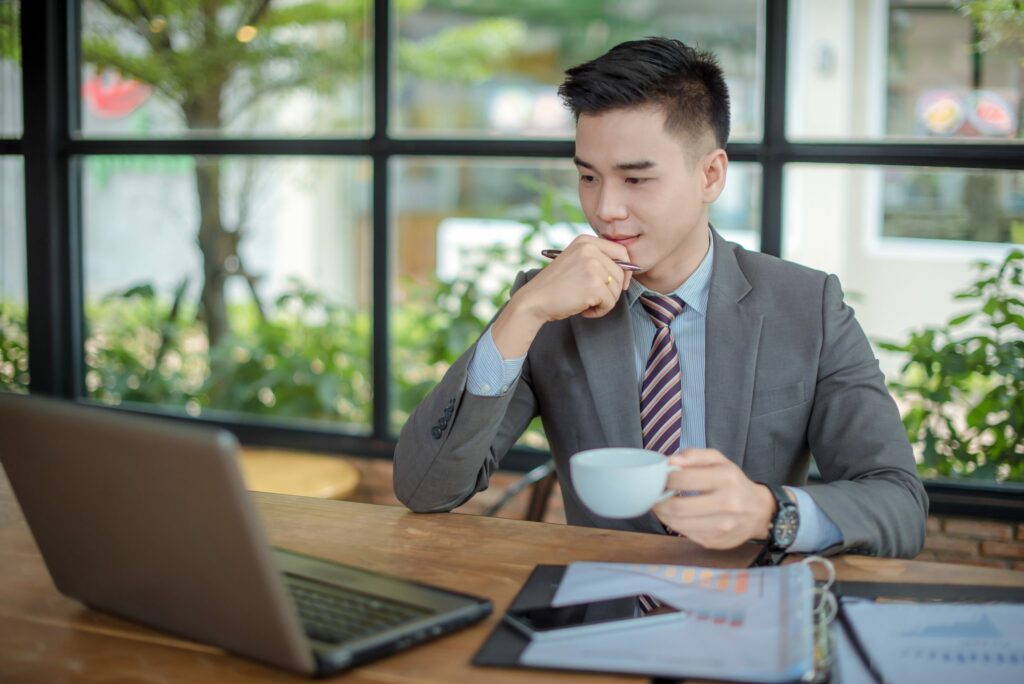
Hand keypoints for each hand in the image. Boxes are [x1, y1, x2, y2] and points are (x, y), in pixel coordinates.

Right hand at [491, 235, 630, 357]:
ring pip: (616, 290)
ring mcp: (592, 266)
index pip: (622, 252)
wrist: (534, 301)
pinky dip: (599, 311)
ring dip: (604, 302)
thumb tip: (630, 268)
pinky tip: (583, 309)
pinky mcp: (594, 285)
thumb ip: (598, 260)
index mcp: (586, 241)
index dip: (624, 270)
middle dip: (611, 291)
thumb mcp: (575, 262)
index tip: (618, 284)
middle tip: (591, 297)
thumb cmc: (555, 286)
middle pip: (621, 273)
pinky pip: (610, 303)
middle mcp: (590, 249)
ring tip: (584, 302)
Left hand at [653, 449, 776, 549]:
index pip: (685, 479)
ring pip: (678, 524)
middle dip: (658, 502)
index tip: (658, 478)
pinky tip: (673, 516)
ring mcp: (722, 526)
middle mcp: (727, 504)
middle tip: (652, 496)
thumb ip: (694, 455)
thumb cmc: (733, 482)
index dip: (665, 479)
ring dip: (662, 515)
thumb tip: (671, 462)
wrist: (759, 512)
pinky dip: (673, 525)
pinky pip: (685, 534)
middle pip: (678, 507)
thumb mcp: (719, 460)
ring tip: (659, 505)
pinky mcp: (716, 541)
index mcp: (726, 478)